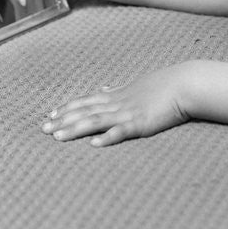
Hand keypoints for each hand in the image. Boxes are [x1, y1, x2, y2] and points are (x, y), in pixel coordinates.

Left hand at [41, 65, 190, 146]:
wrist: (184, 84)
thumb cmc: (162, 85)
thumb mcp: (135, 85)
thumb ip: (118, 89)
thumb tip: (105, 87)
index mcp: (117, 94)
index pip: (86, 101)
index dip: (67, 108)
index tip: (51, 115)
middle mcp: (118, 103)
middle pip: (85, 111)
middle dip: (63, 120)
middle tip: (43, 129)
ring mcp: (128, 113)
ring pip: (96, 121)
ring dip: (75, 129)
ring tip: (58, 137)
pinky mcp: (141, 124)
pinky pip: (121, 132)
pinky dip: (107, 138)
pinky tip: (94, 144)